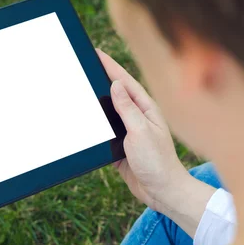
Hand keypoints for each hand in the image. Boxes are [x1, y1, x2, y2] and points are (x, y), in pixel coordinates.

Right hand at [98, 50, 187, 207]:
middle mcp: (138, 118)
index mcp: (147, 109)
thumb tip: (116, 85)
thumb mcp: (140, 131)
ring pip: (110, 112)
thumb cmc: (157, 162)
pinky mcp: (121, 147)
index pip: (125, 82)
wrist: (162, 192)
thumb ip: (127, 108)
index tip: (97, 53)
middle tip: (86, 64)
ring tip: (82, 87)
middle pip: (117, 94)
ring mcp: (130, 132)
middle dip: (102, 78)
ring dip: (97, 102)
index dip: (111, 66)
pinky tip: (86, 121)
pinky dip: (96, 126)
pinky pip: (106, 132)